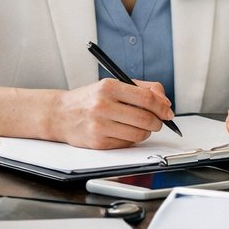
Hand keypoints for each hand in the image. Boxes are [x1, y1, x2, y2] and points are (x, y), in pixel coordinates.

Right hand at [53, 78, 174, 149]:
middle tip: (158, 121)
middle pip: (145, 118)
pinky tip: (123, 131)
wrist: (60, 114)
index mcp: (109, 87)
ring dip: (146, 132)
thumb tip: (165, 102)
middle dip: (157, 122)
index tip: (168, 112)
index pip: (146, 98)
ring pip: (138, 134)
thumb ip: (142, 88)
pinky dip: (131, 139)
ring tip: (139, 126)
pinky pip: (127, 143)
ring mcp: (99, 125)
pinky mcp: (98, 142)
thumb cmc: (90, 99)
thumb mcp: (113, 85)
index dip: (162, 107)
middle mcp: (103, 105)